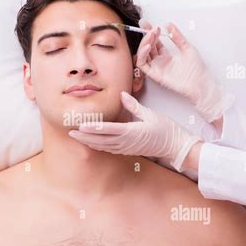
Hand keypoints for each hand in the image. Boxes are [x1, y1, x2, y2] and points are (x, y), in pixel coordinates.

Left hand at [68, 91, 200, 171]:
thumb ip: (133, 105)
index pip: (107, 130)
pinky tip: (91, 142)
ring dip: (89, 142)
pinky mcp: (128, 150)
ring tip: (76, 137)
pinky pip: (109, 149)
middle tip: (70, 133)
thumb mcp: (150, 114)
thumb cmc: (165, 129)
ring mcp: (126, 148)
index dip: (92, 128)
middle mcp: (125, 142)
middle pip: (100, 141)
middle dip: (84, 137)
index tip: (80, 126)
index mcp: (130, 132)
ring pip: (103, 146)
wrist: (175, 146)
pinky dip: (98, 146)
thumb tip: (122, 95)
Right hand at [136, 20, 224, 122]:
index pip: (154, 42)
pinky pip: (142, 65)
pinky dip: (142, 55)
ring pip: (142, 55)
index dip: (150, 33)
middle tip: (151, 28)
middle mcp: (160, 62)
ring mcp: (157, 68)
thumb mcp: (187, 47)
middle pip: (147, 47)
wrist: (201, 83)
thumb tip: (169, 25)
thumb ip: (177, 36)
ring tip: (151, 35)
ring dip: (144, 43)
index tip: (148, 24)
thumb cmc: (197, 70)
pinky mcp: (155, 75)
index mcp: (167, 56)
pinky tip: (148, 46)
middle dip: (147, 35)